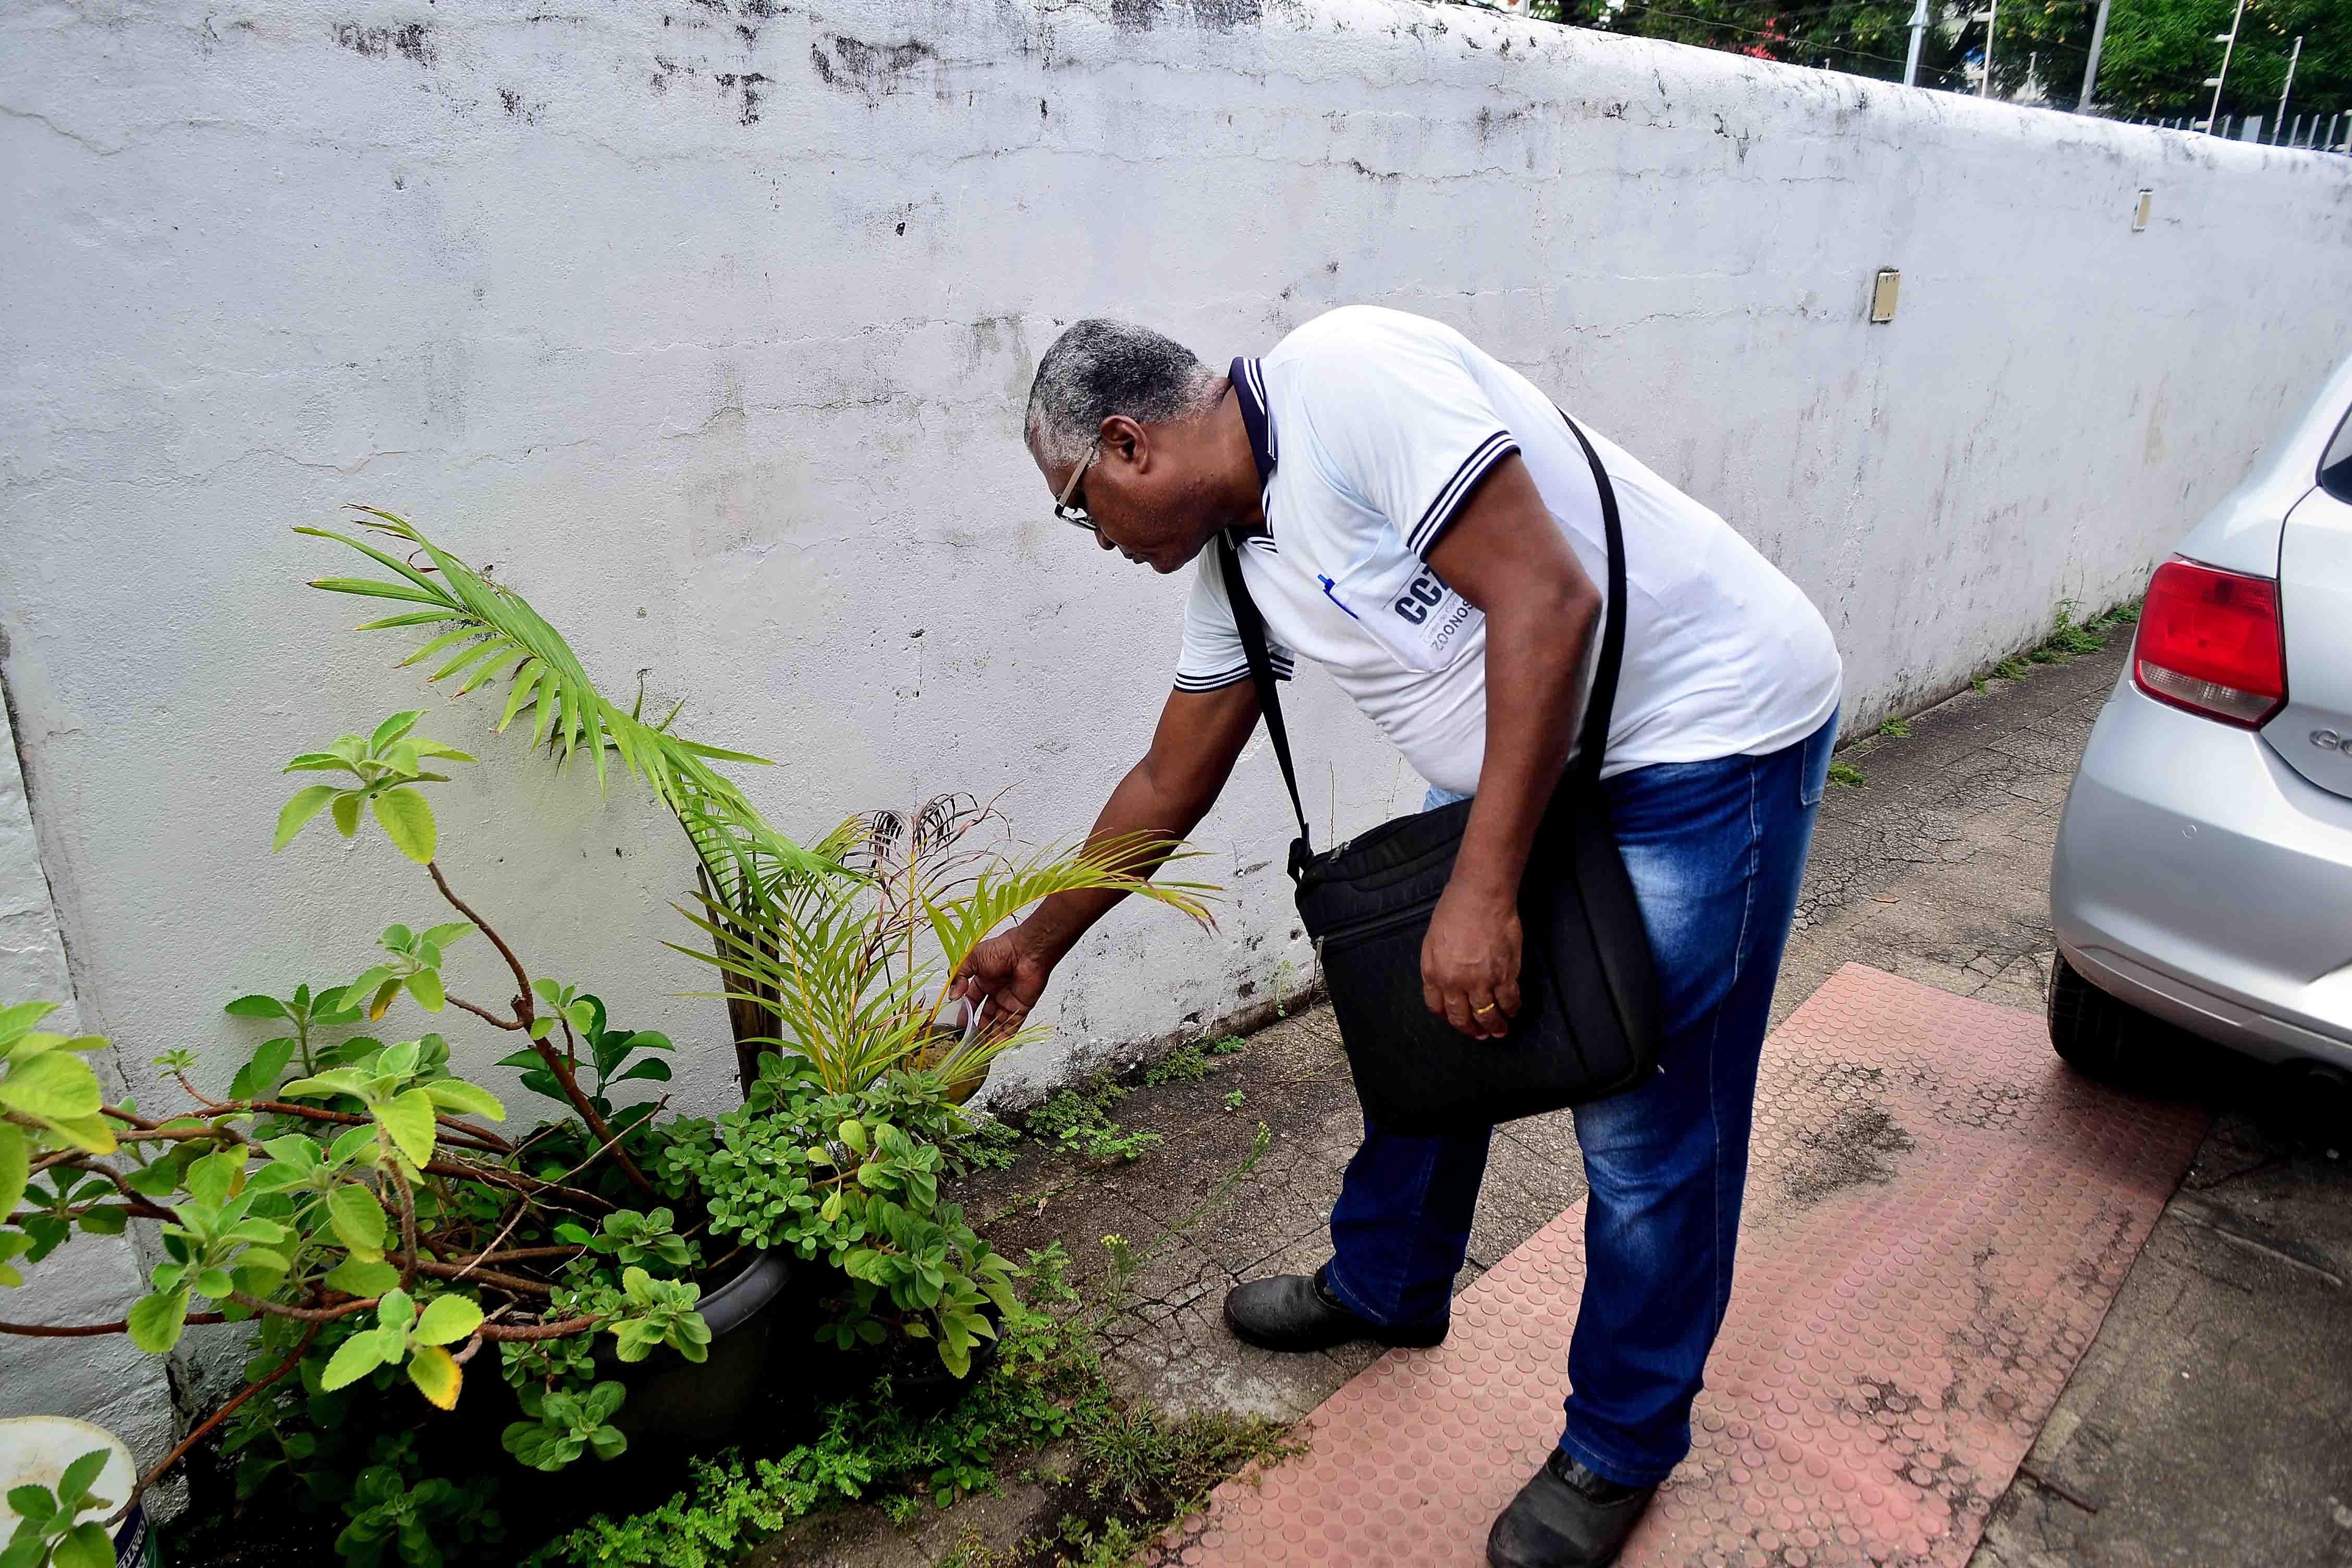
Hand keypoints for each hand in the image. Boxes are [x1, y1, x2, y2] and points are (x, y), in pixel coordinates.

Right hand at [952, 924, 1056, 1041]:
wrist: (1026, 952)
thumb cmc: (1002, 949)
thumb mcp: (971, 959)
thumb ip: (959, 976)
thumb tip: (952, 995)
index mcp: (984, 979)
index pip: (972, 1000)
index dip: (965, 1012)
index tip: (958, 1024)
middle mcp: (997, 991)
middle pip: (985, 1014)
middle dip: (977, 1027)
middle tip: (969, 1040)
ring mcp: (1009, 1000)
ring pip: (998, 1023)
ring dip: (990, 1035)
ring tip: (979, 1048)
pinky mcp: (1021, 1008)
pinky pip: (1012, 1025)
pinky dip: (1004, 1036)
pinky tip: (995, 1046)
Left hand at [1421, 883, 1521, 1039]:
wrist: (1480, 898)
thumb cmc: (1453, 912)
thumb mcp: (1432, 942)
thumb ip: (1435, 966)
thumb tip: (1442, 984)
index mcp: (1435, 975)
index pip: (1438, 1008)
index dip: (1448, 1017)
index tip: (1457, 1020)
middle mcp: (1456, 984)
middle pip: (1462, 1017)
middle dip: (1471, 1030)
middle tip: (1479, 1035)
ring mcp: (1481, 983)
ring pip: (1487, 1015)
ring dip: (1494, 1027)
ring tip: (1499, 1031)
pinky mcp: (1505, 976)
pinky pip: (1509, 1001)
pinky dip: (1512, 1010)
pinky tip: (1513, 1012)